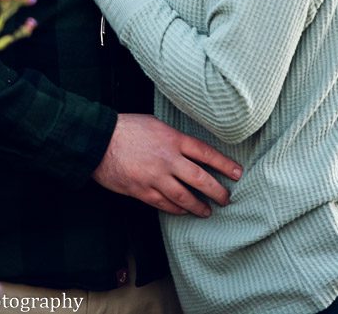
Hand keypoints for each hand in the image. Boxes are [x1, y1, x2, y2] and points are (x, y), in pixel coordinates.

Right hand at [93, 113, 242, 216]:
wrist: (100, 141)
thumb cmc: (127, 128)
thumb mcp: (155, 125)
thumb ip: (174, 138)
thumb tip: (190, 150)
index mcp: (173, 139)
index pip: (206, 153)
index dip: (224, 164)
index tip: (237, 173)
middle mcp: (168, 159)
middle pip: (200, 178)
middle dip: (217, 191)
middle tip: (227, 198)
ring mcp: (155, 177)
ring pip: (184, 197)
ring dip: (199, 206)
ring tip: (208, 211)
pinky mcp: (142, 191)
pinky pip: (165, 204)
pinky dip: (177, 209)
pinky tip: (184, 211)